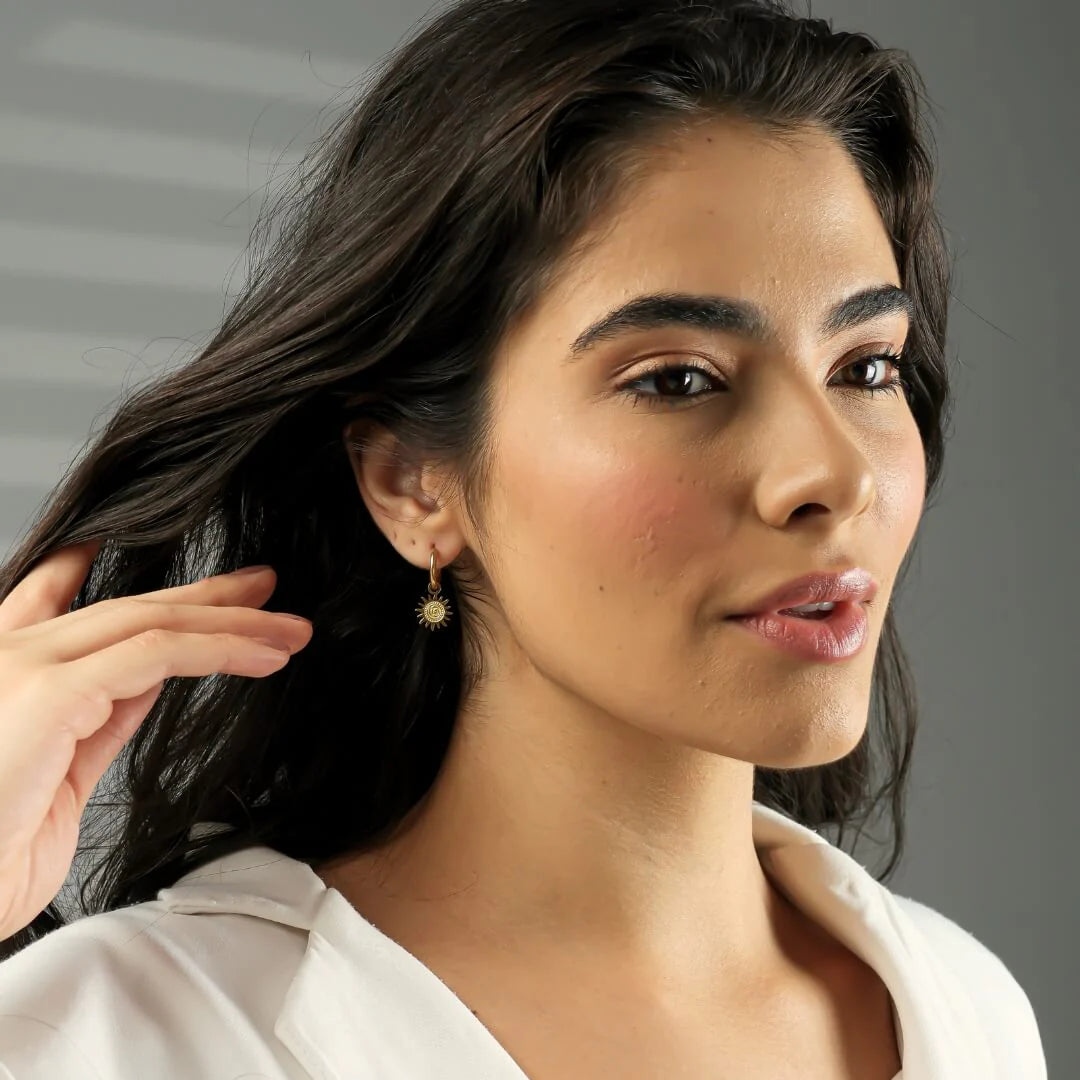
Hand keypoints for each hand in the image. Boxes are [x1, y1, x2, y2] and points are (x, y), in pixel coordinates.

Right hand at [0, 542, 311, 940]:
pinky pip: (155, 654)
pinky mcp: (49, 692)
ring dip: (231, 622)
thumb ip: (97, 723)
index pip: (57, 600)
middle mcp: (10, 658)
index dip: (124, 577)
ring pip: (151, 622)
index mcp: (8, 676)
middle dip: (206, 597)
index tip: (180, 573)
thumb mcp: (57, 780)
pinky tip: (261, 654)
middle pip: (127, 608)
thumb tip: (146, 685)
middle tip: (265, 588)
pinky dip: (218, 649)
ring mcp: (24, 668)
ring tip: (288, 630)